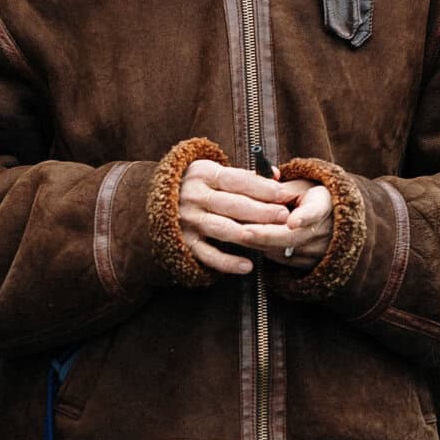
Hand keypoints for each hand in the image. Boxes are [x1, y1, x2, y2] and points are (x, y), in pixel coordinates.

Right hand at [179, 160, 330, 275]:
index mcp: (202, 174)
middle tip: (284, 216)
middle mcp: (193, 196)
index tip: (284, 195)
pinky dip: (227, 262)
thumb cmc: (198, 186)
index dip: (262, 188)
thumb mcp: (214, 172)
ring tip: (270, 236)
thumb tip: (276, 175)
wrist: (155, 201)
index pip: (237, 180)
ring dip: (249, 233)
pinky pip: (208, 255)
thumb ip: (245, 175)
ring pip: (222, 228)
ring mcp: (188, 221)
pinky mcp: (184, 242)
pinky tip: (247, 266)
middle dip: (262, 211)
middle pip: (233, 205)